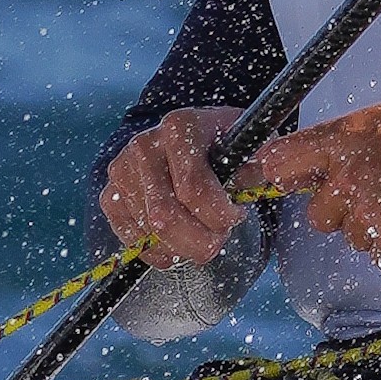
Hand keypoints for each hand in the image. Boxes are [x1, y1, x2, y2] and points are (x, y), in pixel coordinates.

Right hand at [100, 103, 248, 262]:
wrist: (185, 138)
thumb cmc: (222, 144)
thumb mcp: (247, 142)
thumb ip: (262, 158)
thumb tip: (270, 171)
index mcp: (180, 127)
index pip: (194, 188)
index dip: (219, 215)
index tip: (237, 216)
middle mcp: (145, 145)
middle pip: (166, 216)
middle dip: (199, 240)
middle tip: (218, 242)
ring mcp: (123, 170)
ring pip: (149, 232)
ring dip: (182, 248)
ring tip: (201, 238)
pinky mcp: (110, 193)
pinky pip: (131, 238)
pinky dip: (157, 252)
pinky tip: (177, 245)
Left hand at [251, 94, 380, 271]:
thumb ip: (343, 141)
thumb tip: (304, 162)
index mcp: (346, 141)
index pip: (280, 163)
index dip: (277, 175)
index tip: (280, 181)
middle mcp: (351, 181)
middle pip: (317, 214)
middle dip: (341, 209)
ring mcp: (373, 218)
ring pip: (351, 236)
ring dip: (374, 227)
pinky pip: (379, 255)